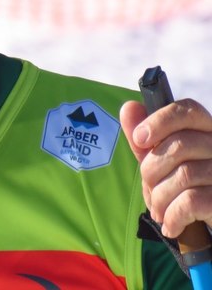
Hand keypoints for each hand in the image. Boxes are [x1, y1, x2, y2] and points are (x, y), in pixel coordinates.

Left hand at [120, 99, 211, 237]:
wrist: (205, 222)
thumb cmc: (179, 184)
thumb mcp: (157, 159)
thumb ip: (143, 135)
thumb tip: (129, 107)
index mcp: (204, 129)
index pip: (187, 110)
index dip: (159, 121)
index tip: (139, 139)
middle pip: (180, 145)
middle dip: (152, 169)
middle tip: (149, 185)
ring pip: (185, 175)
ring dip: (160, 196)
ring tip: (158, 209)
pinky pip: (192, 201)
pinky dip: (172, 215)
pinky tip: (169, 224)